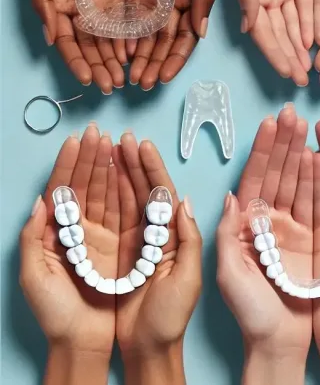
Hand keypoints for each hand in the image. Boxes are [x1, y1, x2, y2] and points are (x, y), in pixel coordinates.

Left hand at [19, 124, 117, 383]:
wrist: (82, 341)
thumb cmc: (55, 312)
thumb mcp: (34, 276)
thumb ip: (34, 237)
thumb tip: (42, 201)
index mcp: (56, 234)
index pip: (63, 190)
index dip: (69, 164)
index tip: (77, 140)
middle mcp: (80, 231)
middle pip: (87, 187)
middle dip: (92, 158)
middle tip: (100, 133)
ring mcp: (102, 237)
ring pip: (107, 195)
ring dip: (111, 169)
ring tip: (116, 144)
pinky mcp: (123, 247)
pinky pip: (125, 214)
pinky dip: (127, 192)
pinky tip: (129, 172)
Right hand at [29, 0, 126, 93]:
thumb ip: (43, 2)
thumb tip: (51, 39)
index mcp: (61, 5)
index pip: (69, 42)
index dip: (76, 61)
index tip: (86, 79)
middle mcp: (83, 10)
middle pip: (91, 46)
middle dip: (99, 68)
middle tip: (110, 87)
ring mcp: (104, 4)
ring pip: (110, 40)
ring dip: (115, 61)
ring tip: (123, 79)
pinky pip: (127, 24)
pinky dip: (129, 41)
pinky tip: (133, 57)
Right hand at [113, 133, 201, 384]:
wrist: (149, 347)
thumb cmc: (172, 316)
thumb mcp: (189, 276)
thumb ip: (189, 237)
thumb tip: (185, 200)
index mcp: (177, 236)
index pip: (164, 193)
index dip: (153, 168)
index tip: (142, 144)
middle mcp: (158, 235)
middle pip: (145, 190)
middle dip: (134, 164)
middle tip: (121, 138)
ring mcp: (138, 243)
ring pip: (128, 200)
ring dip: (119, 174)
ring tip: (109, 149)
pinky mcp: (120, 254)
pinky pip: (113, 220)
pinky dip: (106, 198)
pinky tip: (100, 178)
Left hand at [124, 0, 217, 89]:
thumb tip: (199, 33)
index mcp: (192, 0)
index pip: (186, 38)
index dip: (176, 60)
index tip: (164, 77)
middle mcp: (173, 4)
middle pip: (164, 43)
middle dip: (155, 64)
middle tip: (144, 84)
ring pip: (146, 36)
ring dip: (140, 58)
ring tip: (131, 77)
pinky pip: (128, 17)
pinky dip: (125, 37)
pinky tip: (120, 53)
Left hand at [216, 105, 311, 382]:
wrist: (279, 343)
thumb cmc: (250, 313)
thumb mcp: (228, 275)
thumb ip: (227, 234)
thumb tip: (230, 196)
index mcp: (247, 226)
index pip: (256, 179)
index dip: (263, 151)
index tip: (271, 123)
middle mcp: (270, 223)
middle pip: (279, 174)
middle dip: (286, 144)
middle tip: (294, 115)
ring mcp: (294, 230)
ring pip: (300, 184)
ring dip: (304, 154)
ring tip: (311, 127)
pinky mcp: (315, 241)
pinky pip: (318, 205)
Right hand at [234, 0, 314, 85]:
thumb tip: (249, 29)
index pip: (265, 32)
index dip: (276, 53)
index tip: (288, 72)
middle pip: (283, 33)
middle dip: (292, 57)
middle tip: (304, 78)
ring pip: (300, 24)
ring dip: (306, 47)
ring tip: (316, 67)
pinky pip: (315, 8)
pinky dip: (318, 25)